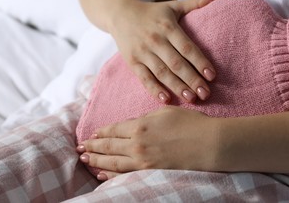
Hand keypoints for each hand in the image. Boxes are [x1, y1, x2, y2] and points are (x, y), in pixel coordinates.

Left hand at [77, 106, 218, 180]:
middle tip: (80, 149)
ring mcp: (142, 161)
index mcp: (139, 126)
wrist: (208, 144)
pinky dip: (110, 175)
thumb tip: (132, 125)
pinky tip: (102, 174)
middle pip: (108, 146)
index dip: (100, 132)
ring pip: (112, 162)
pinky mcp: (150, 173)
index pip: (113, 130)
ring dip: (96, 161)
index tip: (91, 134)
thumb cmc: (190, 124)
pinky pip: (124, 175)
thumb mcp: (165, 113)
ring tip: (85, 160)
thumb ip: (144, 119)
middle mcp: (136, 145)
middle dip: (92, 147)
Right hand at [110, 0, 224, 103]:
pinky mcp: (132, 62)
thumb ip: (198, 2)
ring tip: (191, 98)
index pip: (186, 47)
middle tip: (206, 93)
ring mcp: (142, 52)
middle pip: (176, 63)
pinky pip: (144, 78)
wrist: (119, 13)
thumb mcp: (174, 5)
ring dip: (177, 87)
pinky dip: (154, 89)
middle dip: (192, 79)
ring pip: (161, 73)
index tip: (212, 75)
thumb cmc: (153, 12)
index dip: (200, 61)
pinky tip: (166, 99)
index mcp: (167, 26)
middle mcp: (155, 39)